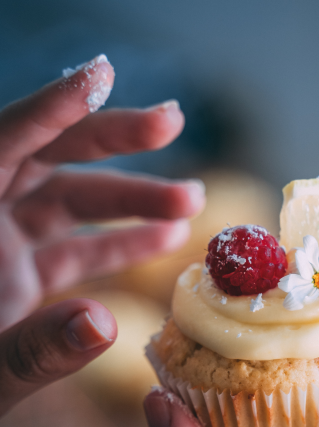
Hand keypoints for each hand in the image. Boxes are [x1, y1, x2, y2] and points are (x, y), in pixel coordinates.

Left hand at [0, 55, 203, 415]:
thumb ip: (35, 350)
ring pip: (67, 202)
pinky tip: (167, 239)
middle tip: (172, 121)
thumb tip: (103, 325)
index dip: (50, 109)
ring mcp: (1, 248)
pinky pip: (72, 249)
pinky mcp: (19, 277)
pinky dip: (118, 244)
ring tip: (192, 201)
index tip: (103, 75)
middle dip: (111, 138)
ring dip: (132, 197)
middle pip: (44, 158)